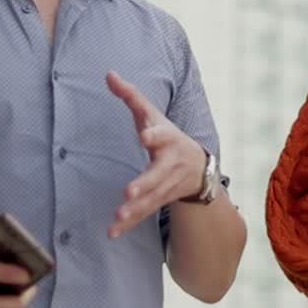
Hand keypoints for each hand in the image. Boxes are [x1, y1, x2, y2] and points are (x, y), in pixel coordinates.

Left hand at [106, 71, 207, 238]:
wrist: (199, 167)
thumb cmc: (168, 136)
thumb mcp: (153, 114)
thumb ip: (130, 96)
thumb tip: (108, 73)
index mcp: (167, 139)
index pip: (161, 134)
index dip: (153, 134)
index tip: (144, 135)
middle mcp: (169, 164)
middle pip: (157, 175)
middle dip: (145, 184)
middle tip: (130, 191)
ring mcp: (166, 186)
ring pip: (151, 199)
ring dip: (135, 210)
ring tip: (118, 217)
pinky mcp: (160, 201)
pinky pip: (144, 214)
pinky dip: (129, 225)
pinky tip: (112, 233)